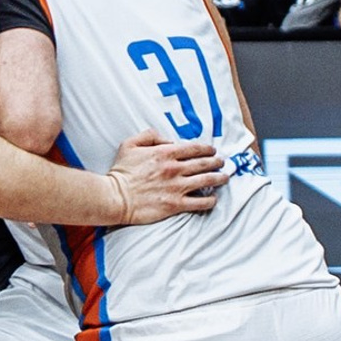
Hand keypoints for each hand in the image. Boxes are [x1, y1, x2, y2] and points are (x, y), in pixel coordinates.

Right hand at [104, 131, 225, 222]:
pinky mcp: (176, 204)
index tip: (212, 149)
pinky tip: (213, 198)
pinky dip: (210, 200)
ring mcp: (177, 187)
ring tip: (225, 177)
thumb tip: (167, 139)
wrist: (116, 197)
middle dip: (217, 162)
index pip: (194, 148)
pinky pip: (200, 202)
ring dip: (219, 178)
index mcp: (165, 153)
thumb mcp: (130, 144)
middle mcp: (174, 169)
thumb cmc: (121, 171)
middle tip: (222, 162)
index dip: (207, 148)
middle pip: (204, 163)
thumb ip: (150, 136)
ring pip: (207, 181)